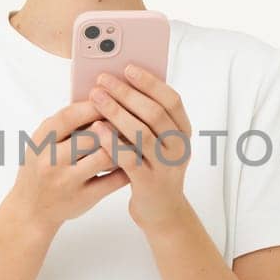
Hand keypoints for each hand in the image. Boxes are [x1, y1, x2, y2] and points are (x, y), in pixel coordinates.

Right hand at [5, 97, 129, 233]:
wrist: (31, 210)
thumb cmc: (42, 167)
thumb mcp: (42, 143)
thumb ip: (65, 124)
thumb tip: (100, 98)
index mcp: (42, 142)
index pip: (69, 117)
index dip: (93, 105)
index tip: (112, 96)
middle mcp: (52, 161)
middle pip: (91, 136)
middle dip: (114, 124)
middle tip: (133, 115)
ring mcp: (67, 181)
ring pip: (105, 157)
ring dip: (123, 145)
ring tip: (136, 136)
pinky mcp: (83, 199)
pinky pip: (112, 181)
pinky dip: (127, 168)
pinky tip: (135, 159)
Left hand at [88, 63, 193, 232]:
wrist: (161, 211)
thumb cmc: (152, 168)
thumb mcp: (158, 141)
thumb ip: (146, 117)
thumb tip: (120, 82)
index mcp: (183, 131)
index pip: (171, 99)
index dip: (150, 82)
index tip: (127, 67)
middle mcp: (179, 147)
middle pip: (154, 113)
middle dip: (126, 93)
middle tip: (102, 79)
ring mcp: (165, 166)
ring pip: (141, 133)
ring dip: (116, 112)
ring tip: (96, 97)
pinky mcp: (149, 183)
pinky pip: (129, 158)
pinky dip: (111, 140)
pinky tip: (96, 128)